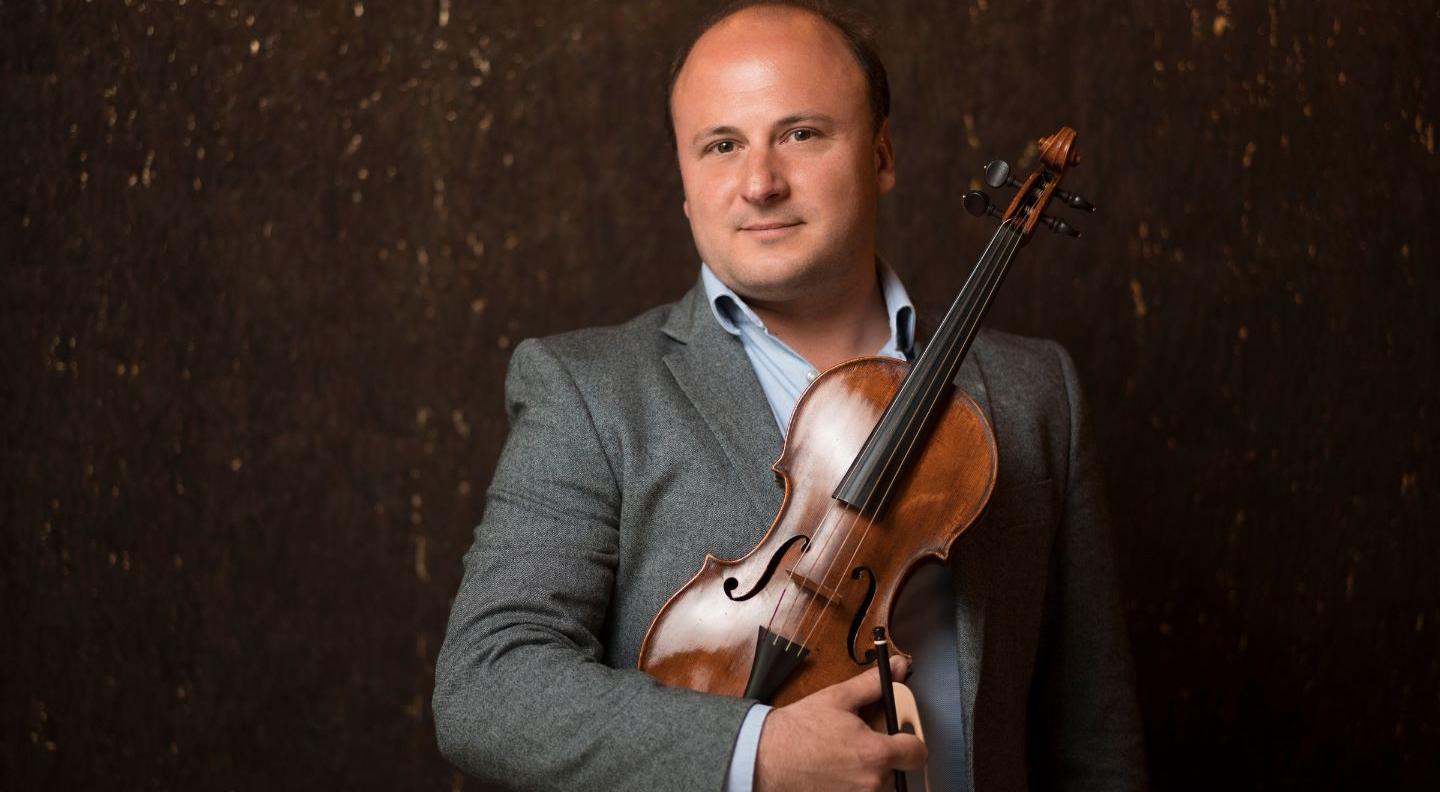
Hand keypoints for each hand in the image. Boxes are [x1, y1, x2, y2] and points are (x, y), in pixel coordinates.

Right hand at [754, 657, 926, 791]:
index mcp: (876, 753)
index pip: (917, 753)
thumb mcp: (839, 698)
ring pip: (880, 784)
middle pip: (899, 770)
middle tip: (861, 742)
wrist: (765, 758)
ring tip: (845, 756)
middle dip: (885, 755)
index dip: (911, 740)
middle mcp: (872, 783)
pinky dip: (853, 782)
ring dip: (870, 772)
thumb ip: (874, 684)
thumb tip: (897, 667)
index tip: (902, 737)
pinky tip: (836, 770)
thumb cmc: (799, 730)